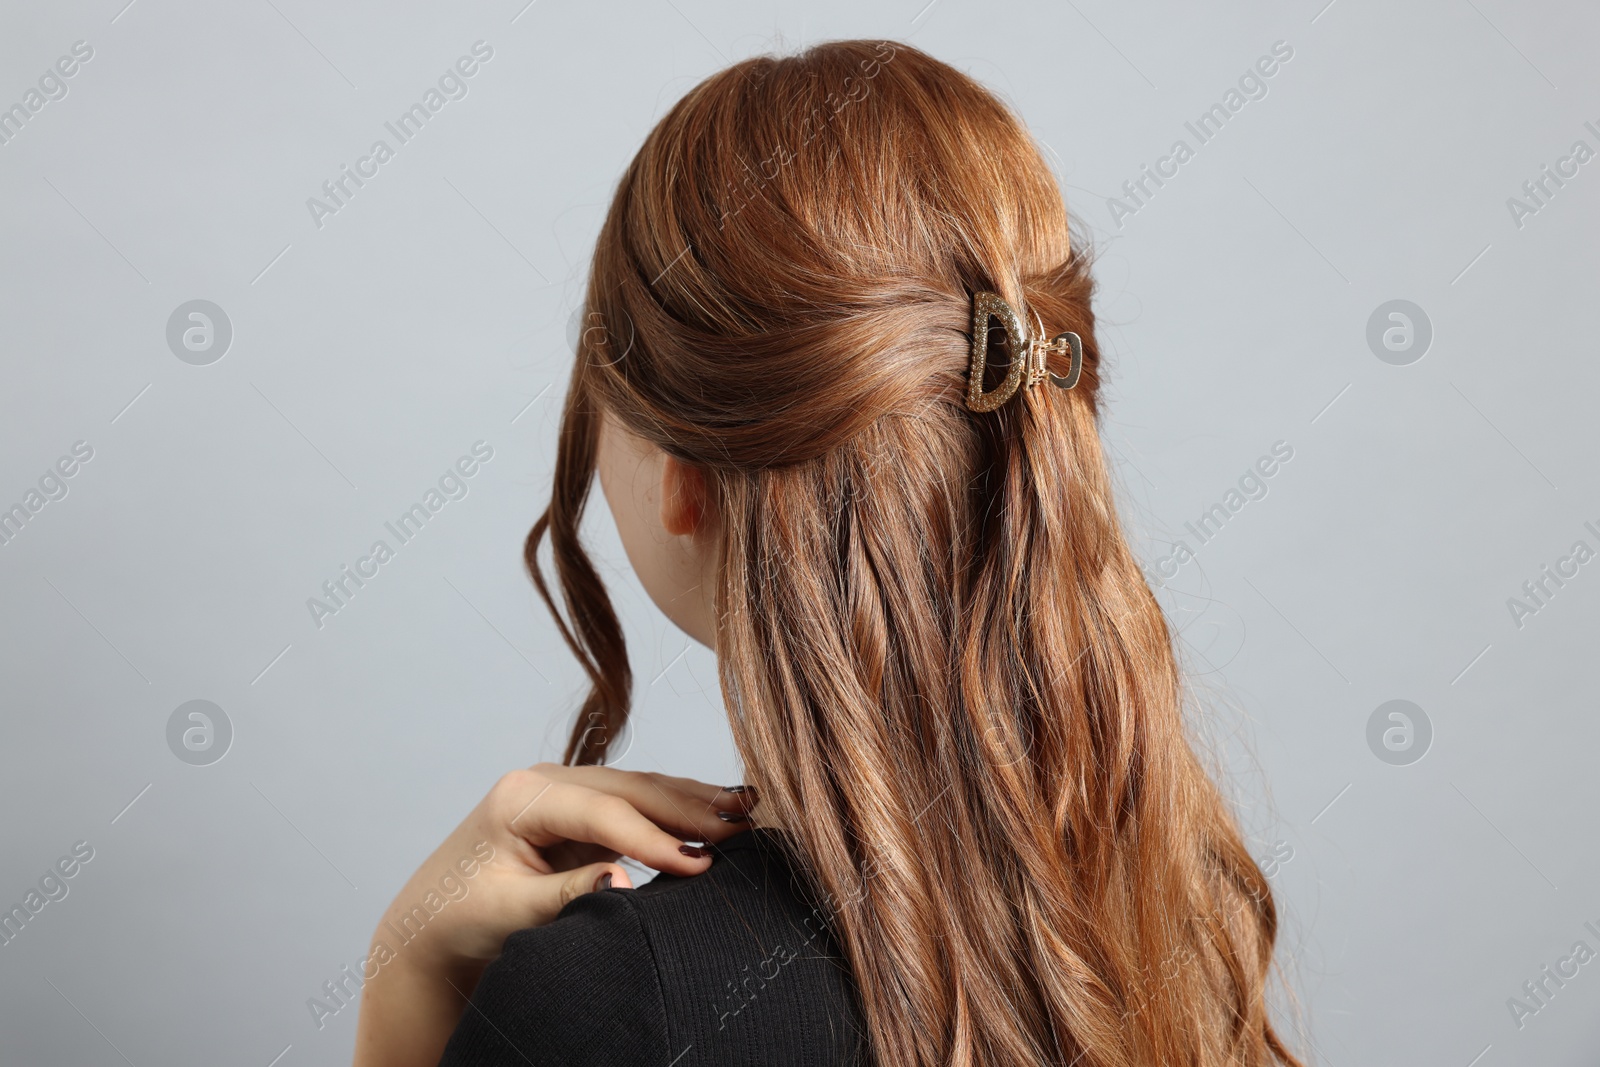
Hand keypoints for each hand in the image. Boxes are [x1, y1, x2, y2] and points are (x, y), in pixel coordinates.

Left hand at [353, 763, 757, 1066]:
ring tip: (745, 812)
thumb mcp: (510, 913)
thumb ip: (567, 895)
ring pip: (640, 789)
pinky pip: (638, 806)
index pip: (604, 811)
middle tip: (745, 824)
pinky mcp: (582, 810)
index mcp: (521, 798)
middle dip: (689, 806)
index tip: (701, 864)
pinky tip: (715, 816)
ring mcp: (566, 791)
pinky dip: (676, 812)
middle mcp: (546, 781)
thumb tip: (625, 881)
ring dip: (692, 802)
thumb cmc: (462, 919)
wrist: (433, 924)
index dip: (656, 837)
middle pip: (630, 788)